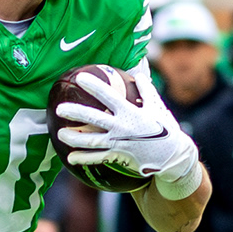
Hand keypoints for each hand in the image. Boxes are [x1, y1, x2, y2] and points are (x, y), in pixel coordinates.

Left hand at [56, 61, 202, 198]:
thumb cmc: (165, 129)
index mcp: (130, 112)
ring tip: (60, 134)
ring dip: (74, 138)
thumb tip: (138, 73)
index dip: (94, 86)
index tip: (80, 78)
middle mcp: (122, 127)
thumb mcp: (157, 107)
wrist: (173, 156)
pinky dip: (83, 158)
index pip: (108, 96)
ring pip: (91, 141)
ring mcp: (118, 143)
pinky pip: (97, 158)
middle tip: (60, 109)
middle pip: (93, 118)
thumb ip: (146, 89)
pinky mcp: (118, 156)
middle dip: (75, 113)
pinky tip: (70, 158)